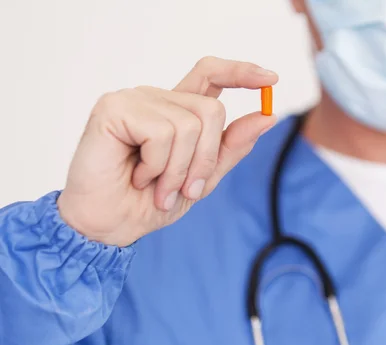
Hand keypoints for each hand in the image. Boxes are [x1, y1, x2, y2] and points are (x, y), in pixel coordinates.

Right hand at [57, 57, 277, 246]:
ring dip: (178, 170)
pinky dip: (156, 166)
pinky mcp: (114, 108)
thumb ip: (230, 147)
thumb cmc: (149, 203)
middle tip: (182, 189)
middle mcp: (157, 99)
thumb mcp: (202, 178)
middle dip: (205, 159)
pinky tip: (136, 175)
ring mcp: (134, 100)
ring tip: (155, 186)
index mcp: (176, 111)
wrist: (110, 227)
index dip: (241, 72)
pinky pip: (162, 133)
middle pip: (212, 110)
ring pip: (190, 125)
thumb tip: (266, 117)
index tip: (271, 79)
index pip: (211, 75)